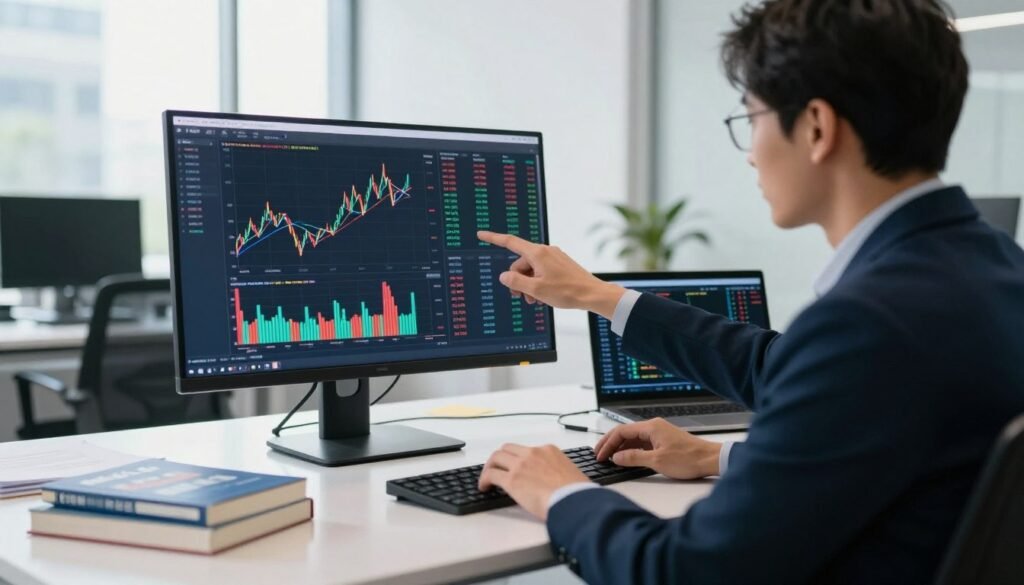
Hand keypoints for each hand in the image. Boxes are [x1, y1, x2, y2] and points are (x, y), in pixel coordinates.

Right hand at [477, 231, 624, 318]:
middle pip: (521, 263)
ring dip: (528, 284)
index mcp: (538, 254)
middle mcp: (546, 251)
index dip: (493, 238)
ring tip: (534, 301)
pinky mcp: (560, 264)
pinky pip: (542, 271)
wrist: (592, 294)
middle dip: (517, 280)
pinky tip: (543, 296)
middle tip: (520, 297)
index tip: (481, 234)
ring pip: (532, 269)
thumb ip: (516, 282)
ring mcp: (554, 257)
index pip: (510, 242)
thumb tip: (504, 276)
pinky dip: (538, 282)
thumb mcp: (536, 290)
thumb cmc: (567, 291)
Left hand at [478, 443, 589, 520]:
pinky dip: (484, 480)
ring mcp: (521, 465)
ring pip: (496, 458)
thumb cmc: (577, 492)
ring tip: (488, 478)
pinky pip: (491, 475)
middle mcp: (533, 453)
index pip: (528, 450)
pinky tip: (484, 487)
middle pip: (508, 449)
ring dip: (490, 467)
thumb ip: (559, 473)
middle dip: (500, 459)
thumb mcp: (571, 474)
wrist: (574, 500)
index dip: (519, 459)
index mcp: (549, 451)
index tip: (516, 467)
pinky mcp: (511, 479)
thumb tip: (556, 483)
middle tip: (497, 469)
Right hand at [595, 418, 721, 479]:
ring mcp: (659, 434)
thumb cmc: (688, 459)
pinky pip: (641, 443)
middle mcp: (654, 427)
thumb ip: (633, 458)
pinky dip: (631, 450)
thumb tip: (616, 457)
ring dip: (620, 447)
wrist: (710, 459)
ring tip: (609, 458)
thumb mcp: (656, 461)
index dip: (608, 444)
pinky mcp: (663, 442)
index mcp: (651, 427)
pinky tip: (626, 459)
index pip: (621, 431)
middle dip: (610, 444)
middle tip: (598, 454)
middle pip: (625, 433)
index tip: (600, 455)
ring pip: (633, 438)